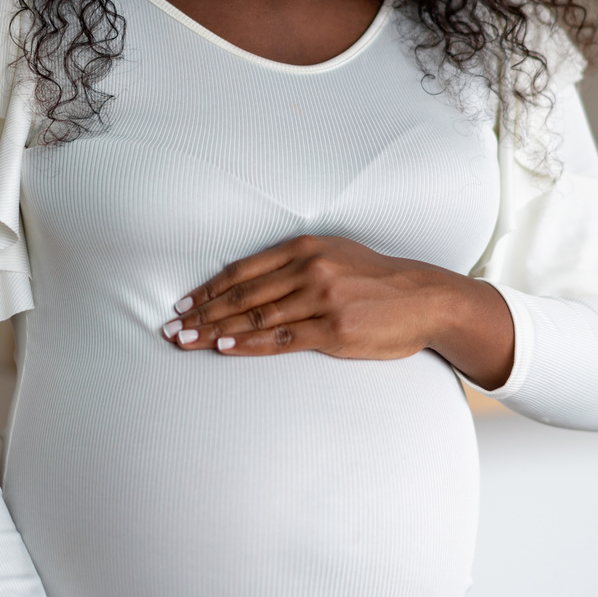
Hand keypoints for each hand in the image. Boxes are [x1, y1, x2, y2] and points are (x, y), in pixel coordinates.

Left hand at [163, 234, 513, 388]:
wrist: (425, 299)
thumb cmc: (377, 280)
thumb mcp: (336, 255)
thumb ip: (296, 264)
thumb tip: (251, 281)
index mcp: (306, 248)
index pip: (243, 271)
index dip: (209, 289)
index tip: (183, 305)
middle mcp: (310, 269)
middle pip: (242, 294)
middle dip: (202, 313)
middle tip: (172, 329)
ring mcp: (321, 300)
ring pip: (256, 316)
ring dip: (216, 331)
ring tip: (187, 342)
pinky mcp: (333, 330)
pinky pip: (281, 338)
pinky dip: (249, 343)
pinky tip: (225, 348)